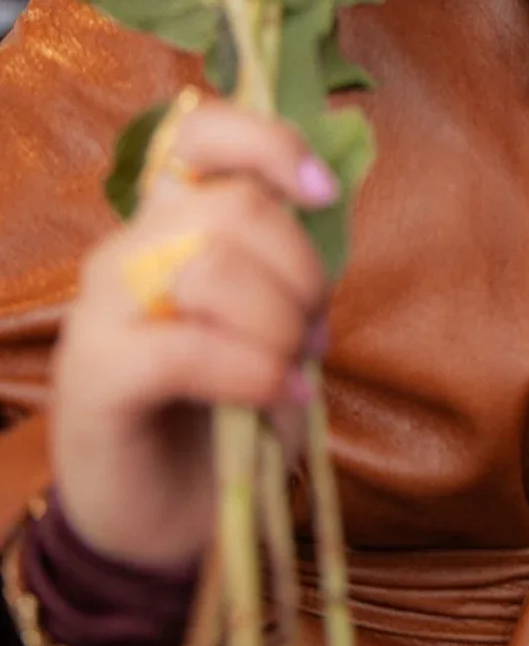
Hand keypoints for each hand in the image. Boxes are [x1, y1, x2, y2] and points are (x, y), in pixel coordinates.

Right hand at [50, 95, 335, 568]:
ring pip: (210, 269)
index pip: (201, 135)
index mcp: (174, 224)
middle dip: (301, 271)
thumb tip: (321, 199)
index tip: (321, 192)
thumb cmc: (231, 406)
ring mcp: (100, 312)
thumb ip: (287, 257)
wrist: (172, 510)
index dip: (268, 144)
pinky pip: (182, 348)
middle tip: (313, 332)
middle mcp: (129, 252)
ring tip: (291, 369)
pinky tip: (279, 394)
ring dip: (278, 325)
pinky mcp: (91, 377)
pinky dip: (251, 371)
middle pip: (232, 209)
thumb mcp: (275, 320)